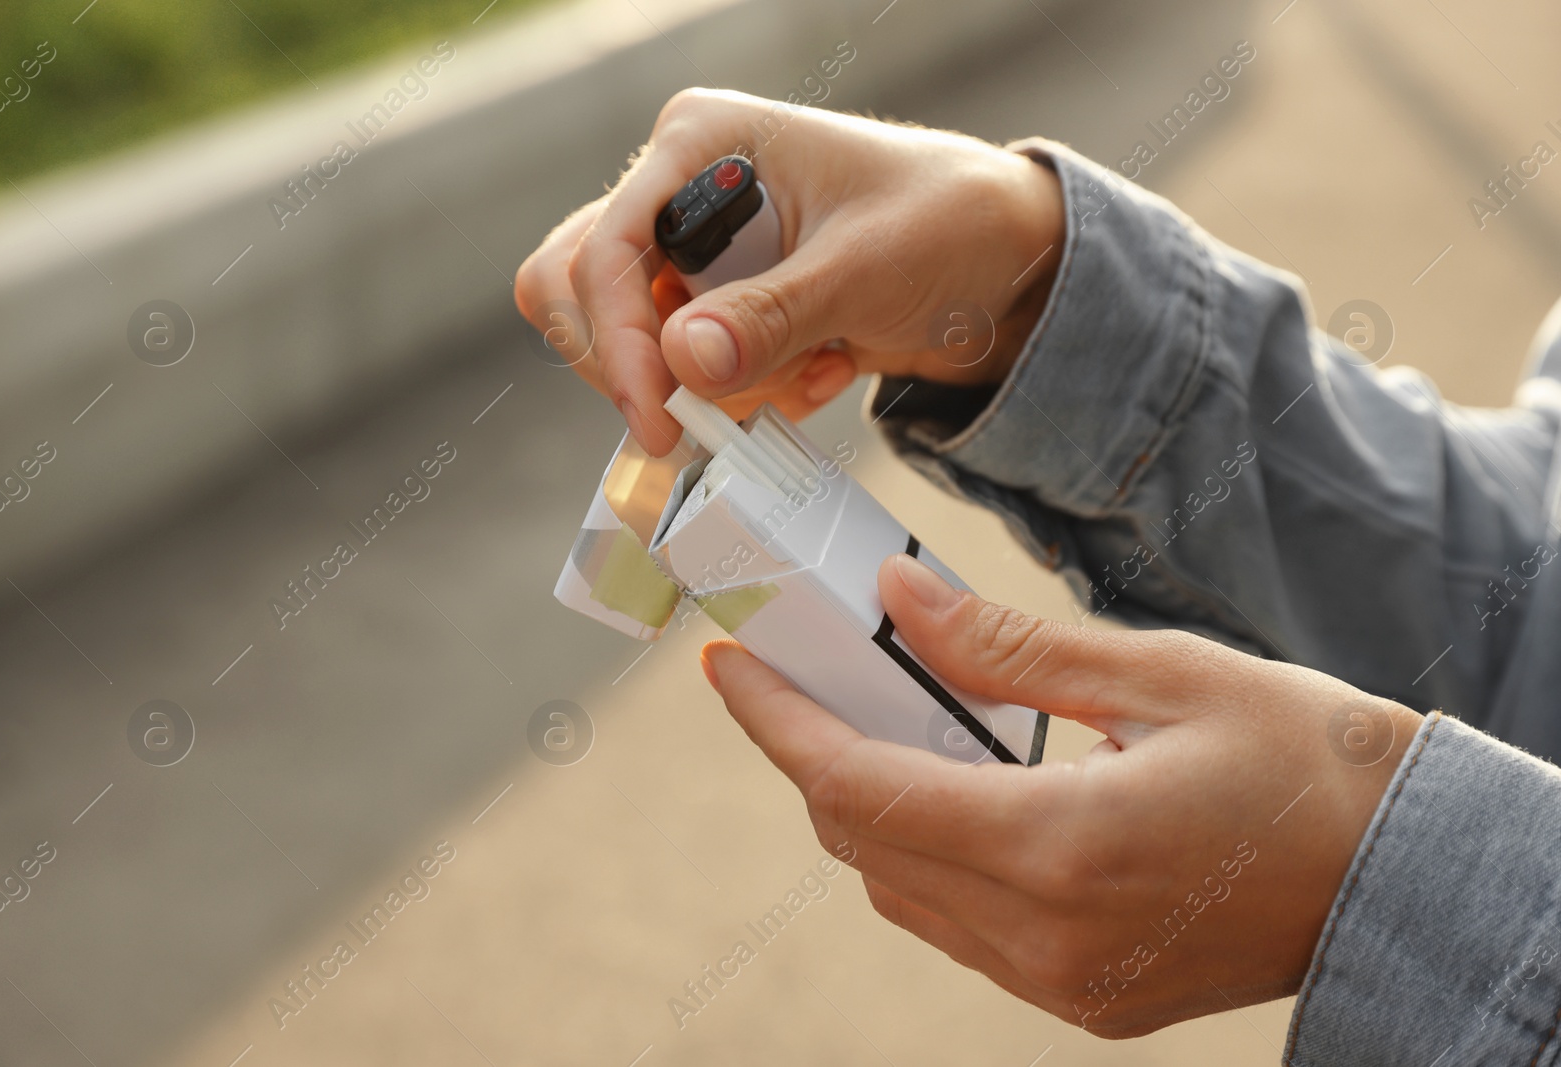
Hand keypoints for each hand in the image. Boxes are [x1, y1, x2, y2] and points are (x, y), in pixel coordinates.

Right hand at [514, 88, 1064, 455]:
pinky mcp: (717, 302)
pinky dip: (743, 394)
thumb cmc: (950, 224)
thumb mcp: (866, 268)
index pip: (606, 248)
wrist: (1006, 264)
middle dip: (646, 368)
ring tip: (806, 373)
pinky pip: (685, 369)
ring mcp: (695, 249)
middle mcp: (682, 188)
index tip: (657, 421)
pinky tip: (820, 372)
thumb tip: (681, 362)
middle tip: (707, 419)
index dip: (618, 343)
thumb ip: (773, 314)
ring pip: (630, 340)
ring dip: (710, 386)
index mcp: (704, 143)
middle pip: (582, 292)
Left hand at [699, 553, 1421, 1036]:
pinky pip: (956, 926)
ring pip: (900, 891)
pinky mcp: (1081, 998)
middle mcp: (1045, 935)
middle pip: (864, 842)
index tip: (730, 667)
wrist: (1400, 874)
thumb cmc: (1305, 761)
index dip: (779, 725)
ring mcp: (1061, 982)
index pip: (861, 788)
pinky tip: (954, 790)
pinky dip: (928, 853)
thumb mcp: (1160, 674)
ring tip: (879, 720)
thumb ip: (1011, 649)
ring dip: (869, 806)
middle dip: (814, 754)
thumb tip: (899, 602)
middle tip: (803, 676)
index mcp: (1062, 845)